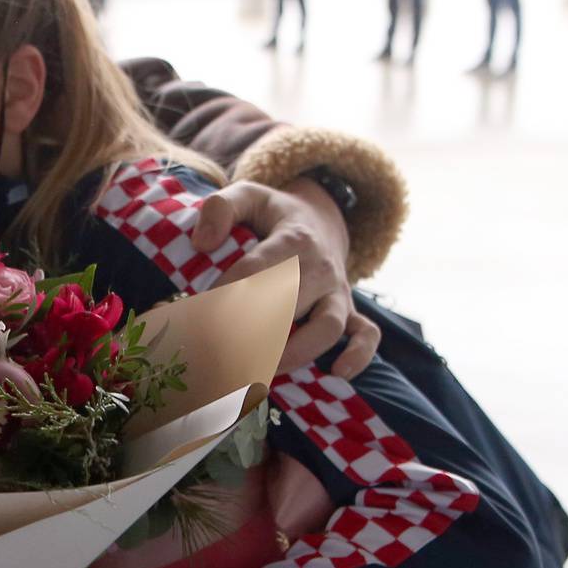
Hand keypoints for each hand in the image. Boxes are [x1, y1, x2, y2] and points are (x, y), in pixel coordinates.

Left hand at [192, 177, 377, 378]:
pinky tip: (337, 372)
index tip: (200, 316)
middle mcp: (320, 266)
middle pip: (292, 301)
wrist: (322, 220)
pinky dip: (360, 354)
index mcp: (293, 238)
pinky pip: (367, 334)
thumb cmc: (275, 215)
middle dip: (258, 329)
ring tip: (265, 369)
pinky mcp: (351, 310)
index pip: (258, 269)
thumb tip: (201, 243)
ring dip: (299, 350)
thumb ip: (221, 207)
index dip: (228, 293)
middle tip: (222, 353)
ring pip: (328, 324)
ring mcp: (338, 291)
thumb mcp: (249, 195)